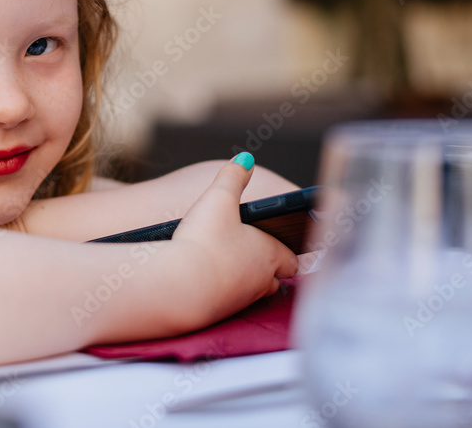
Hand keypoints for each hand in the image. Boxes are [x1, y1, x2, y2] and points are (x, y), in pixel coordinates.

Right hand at [169, 153, 298, 325]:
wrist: (180, 285)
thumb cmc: (205, 242)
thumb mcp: (218, 200)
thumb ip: (232, 177)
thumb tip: (245, 158)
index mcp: (269, 254)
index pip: (291, 258)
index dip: (286, 251)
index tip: (281, 243)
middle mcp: (261, 281)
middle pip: (275, 279)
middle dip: (268, 269)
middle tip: (253, 255)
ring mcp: (241, 300)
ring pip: (253, 292)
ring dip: (245, 281)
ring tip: (226, 266)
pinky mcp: (219, 313)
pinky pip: (227, 302)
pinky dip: (222, 292)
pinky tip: (205, 280)